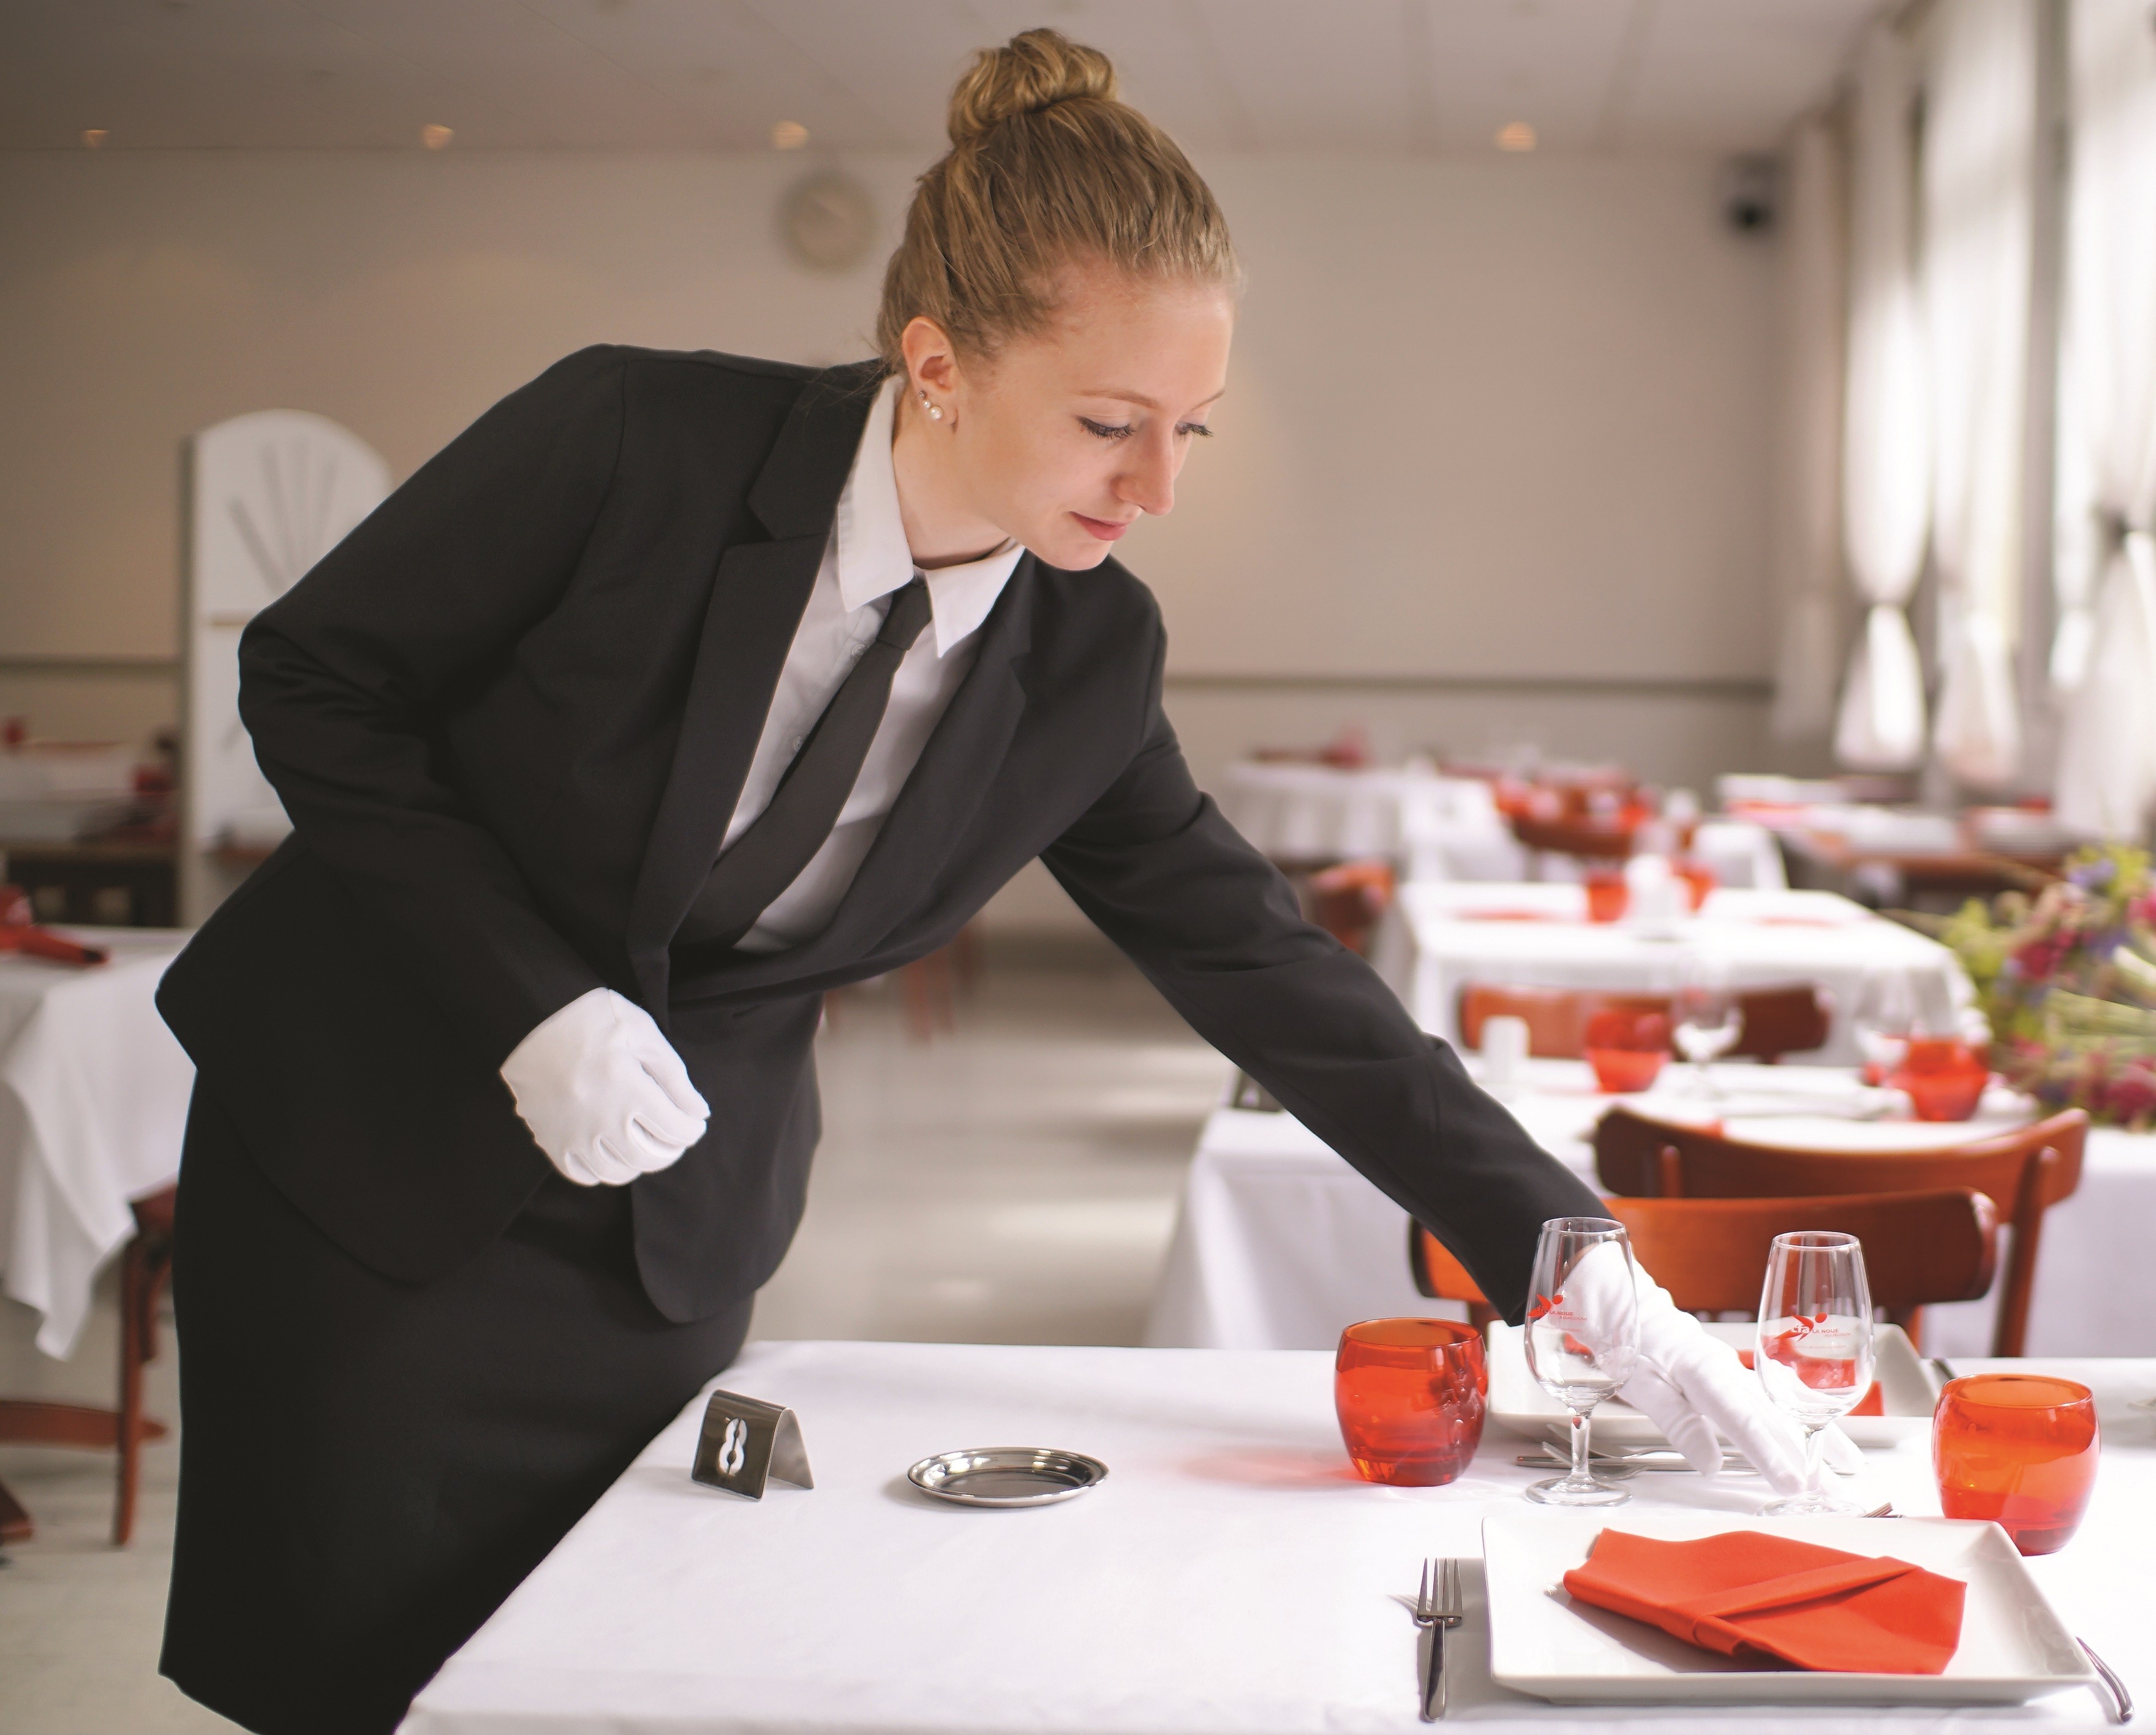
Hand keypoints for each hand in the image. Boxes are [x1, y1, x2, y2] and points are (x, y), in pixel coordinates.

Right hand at [500, 988, 709, 1186]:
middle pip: (650, 1157)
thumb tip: (698, 1113)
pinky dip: (601, 1171)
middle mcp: (601, 1118)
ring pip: (617, 1171)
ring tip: (645, 1147)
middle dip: (671, 1151)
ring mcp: (572, 1133)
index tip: (695, 1124)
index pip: (675, 1129)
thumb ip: (674, 1075)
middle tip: (675, 1138)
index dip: (692, 1130)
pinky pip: (580, 1173)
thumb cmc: (592, 1017)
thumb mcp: (643, 1032)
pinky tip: (611, 1155)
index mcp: (629, 1088)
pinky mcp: (549, 1139)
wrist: (530, 1017)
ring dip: (639, 1164)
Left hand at [1563, 1243, 1860, 1492]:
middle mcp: (1727, 1368)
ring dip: (1816, 1439)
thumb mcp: (1638, 1383)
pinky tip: (1823, 1438)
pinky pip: (1772, 1401)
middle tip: (1835, 1492)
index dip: (1769, 1454)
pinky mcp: (1732, 1372)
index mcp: (1702, 1370)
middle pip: (1774, 1418)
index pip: (1743, 1420)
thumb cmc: (1624, 1338)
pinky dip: (1800, 1421)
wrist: (1621, 1295)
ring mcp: (1734, 1368)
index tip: (1793, 1483)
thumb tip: (1713, 1466)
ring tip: (1850, 1470)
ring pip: (1781, 1408)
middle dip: (1807, 1457)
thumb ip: (1678, 1423)